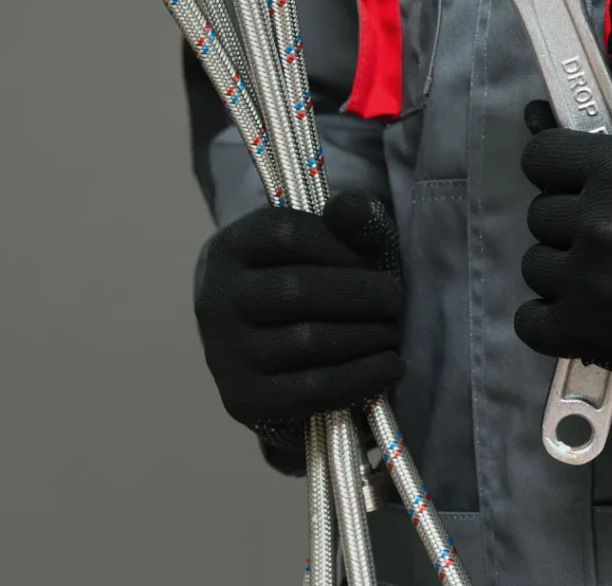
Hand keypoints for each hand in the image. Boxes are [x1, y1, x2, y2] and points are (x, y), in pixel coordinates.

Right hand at [195, 192, 403, 437]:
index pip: (287, 234)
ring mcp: (225, 353)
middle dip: (362, 295)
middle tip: (395, 301)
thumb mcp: (320, 239)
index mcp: (231, 248)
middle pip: (298, 290)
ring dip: (367, 336)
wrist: (258, 338)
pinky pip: (312, 390)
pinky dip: (362, 378)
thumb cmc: (301, 277)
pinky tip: (389, 366)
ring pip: (308, 342)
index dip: (340, 245)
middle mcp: (216, 299)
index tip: (373, 259)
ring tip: (392, 332)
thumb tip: (352, 211)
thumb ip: (347, 218)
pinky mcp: (243, 398)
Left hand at [514, 102, 611, 385]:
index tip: (570, 184)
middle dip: (569, 225)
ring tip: (609, 277)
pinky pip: (532, 323)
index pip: (539, 157)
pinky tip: (583, 313)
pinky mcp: (591, 331)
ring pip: (536, 266)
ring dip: (564, 272)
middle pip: (540, 215)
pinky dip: (551, 321)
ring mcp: (592, 279)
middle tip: (611, 239)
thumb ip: (605, 139)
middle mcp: (600, 221)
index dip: (553, 171)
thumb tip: (535, 114)